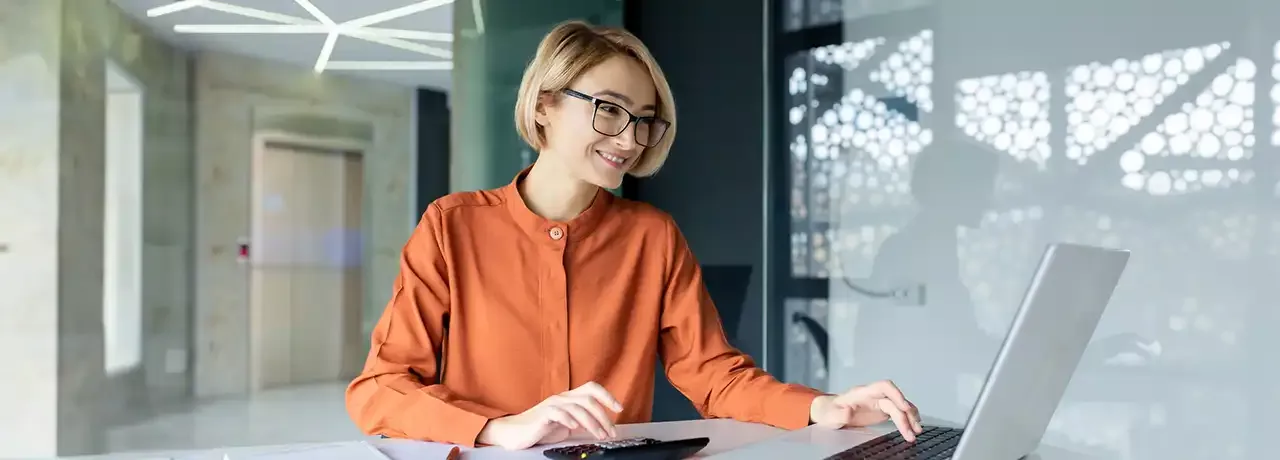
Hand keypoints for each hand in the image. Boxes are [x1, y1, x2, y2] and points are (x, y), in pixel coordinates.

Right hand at [477, 381, 623, 449]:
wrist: (514, 432)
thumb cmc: (540, 428)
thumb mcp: (566, 424)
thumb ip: (581, 421)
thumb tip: (600, 426)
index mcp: (569, 398)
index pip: (592, 388)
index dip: (608, 396)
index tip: (620, 408)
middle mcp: (562, 398)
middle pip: (589, 399)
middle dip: (604, 416)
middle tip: (611, 432)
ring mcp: (552, 405)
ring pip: (578, 408)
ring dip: (593, 423)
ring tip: (600, 435)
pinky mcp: (543, 415)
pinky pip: (559, 413)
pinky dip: (570, 419)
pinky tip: (575, 428)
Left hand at [808, 380, 923, 441]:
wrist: (828, 413)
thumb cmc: (829, 412)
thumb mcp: (831, 415)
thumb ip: (839, 414)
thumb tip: (848, 412)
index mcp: (863, 392)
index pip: (884, 386)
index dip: (897, 394)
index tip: (905, 408)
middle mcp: (874, 395)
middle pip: (895, 401)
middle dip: (906, 415)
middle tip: (912, 431)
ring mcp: (879, 402)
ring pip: (900, 407)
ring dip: (910, 418)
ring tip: (916, 432)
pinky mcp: (882, 411)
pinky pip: (899, 412)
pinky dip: (907, 419)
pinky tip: (913, 427)